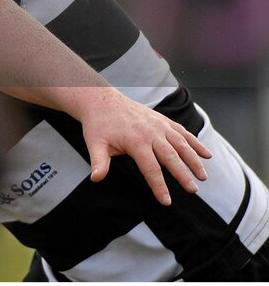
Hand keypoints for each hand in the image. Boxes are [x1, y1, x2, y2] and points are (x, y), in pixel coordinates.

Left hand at [78, 88, 211, 204]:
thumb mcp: (94, 143)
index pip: (151, 168)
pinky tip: (206, 154)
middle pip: (171, 157)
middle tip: (193, 190)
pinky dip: (195, 143)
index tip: (166, 201)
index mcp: (136, 141)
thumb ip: (99, 162)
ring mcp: (159, 125)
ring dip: (194, 160)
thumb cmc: (98, 123)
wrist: (101, 99)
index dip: (159, 186)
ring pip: (181, 144)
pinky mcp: (162, 120)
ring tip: (203, 176)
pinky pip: (182, 132)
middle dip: (183, 175)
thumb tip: (96, 179)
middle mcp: (151, 132)